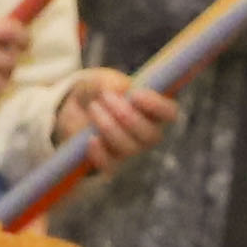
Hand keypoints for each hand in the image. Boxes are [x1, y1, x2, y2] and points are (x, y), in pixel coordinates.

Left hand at [57, 70, 181, 168]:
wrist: (76, 111)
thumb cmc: (99, 92)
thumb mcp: (101, 80)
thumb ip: (109, 82)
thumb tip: (120, 89)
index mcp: (154, 110)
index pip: (169, 113)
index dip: (157, 105)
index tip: (135, 94)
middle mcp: (148, 134)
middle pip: (151, 135)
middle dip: (126, 115)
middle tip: (106, 97)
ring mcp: (131, 151)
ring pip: (129, 148)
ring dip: (109, 126)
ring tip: (93, 107)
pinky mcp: (112, 165)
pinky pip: (110, 165)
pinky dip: (100, 152)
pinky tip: (90, 138)